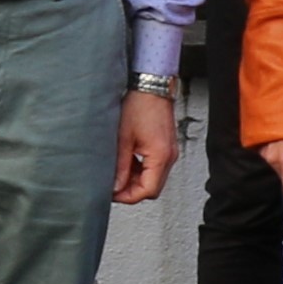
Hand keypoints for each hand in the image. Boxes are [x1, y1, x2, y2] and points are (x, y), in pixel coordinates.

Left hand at [112, 88, 180, 204]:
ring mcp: (169, 152)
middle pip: (153, 188)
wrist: (151, 87)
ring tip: (119, 171)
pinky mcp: (166, 147)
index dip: (129, 196)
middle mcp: (169, 157)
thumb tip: (115, 186)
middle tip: (114, 185)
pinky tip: (128, 161)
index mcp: (160, 156)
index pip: (148, 191)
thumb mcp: (123, 139)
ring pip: (154, 179)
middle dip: (132, 190)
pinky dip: (142, 170)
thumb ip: (120, 166)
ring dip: (136, 180)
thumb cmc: (139, 106)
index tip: (113, 194)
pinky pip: (155, 167)